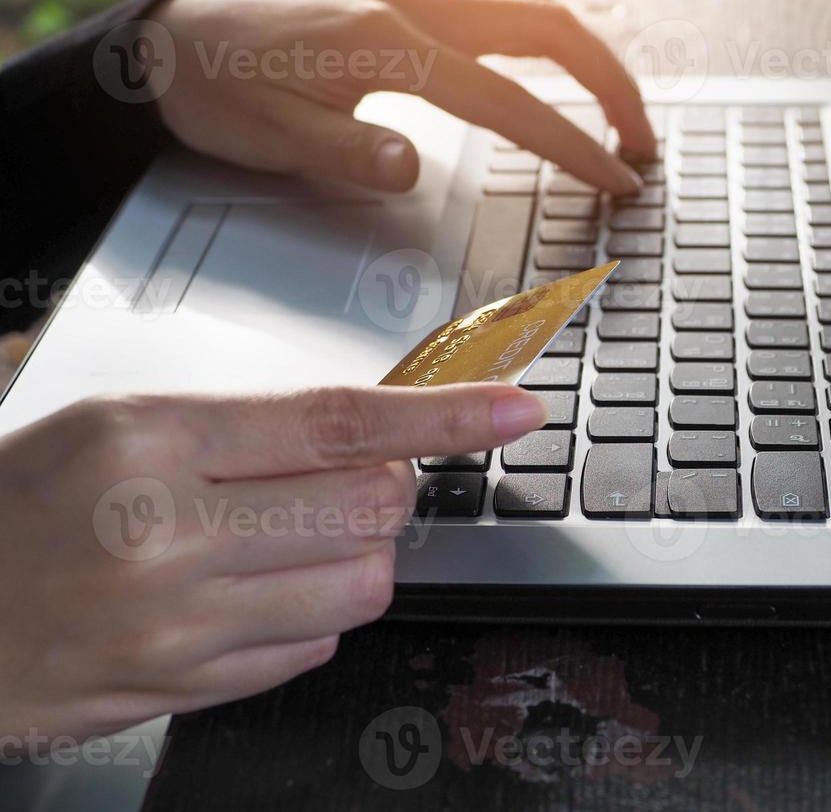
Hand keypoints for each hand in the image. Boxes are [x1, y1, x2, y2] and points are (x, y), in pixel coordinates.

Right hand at [0, 382, 546, 745]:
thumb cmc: (14, 506)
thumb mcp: (112, 425)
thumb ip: (243, 428)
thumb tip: (367, 432)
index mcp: (150, 443)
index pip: (340, 421)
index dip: (444, 413)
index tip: (512, 408)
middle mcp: (170, 535)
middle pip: (372, 507)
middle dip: (388, 488)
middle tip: (348, 478)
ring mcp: (180, 625)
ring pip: (360, 587)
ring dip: (357, 556)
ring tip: (292, 539)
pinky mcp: (182, 690)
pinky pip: (312, 651)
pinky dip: (311, 618)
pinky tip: (254, 593)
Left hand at [148, 0, 653, 193]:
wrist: (173, 47)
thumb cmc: (220, 92)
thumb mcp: (274, 136)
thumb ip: (349, 151)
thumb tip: (414, 167)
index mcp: (389, 46)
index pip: (507, 101)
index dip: (572, 144)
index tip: (616, 179)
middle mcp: (412, 10)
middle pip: (547, 28)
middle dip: (610, 83)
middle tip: (643, 141)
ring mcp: (412, 1)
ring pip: (531, 8)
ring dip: (587, 54)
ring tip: (619, 108)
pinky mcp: (405, 8)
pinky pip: (499, 6)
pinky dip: (546, 34)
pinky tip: (554, 65)